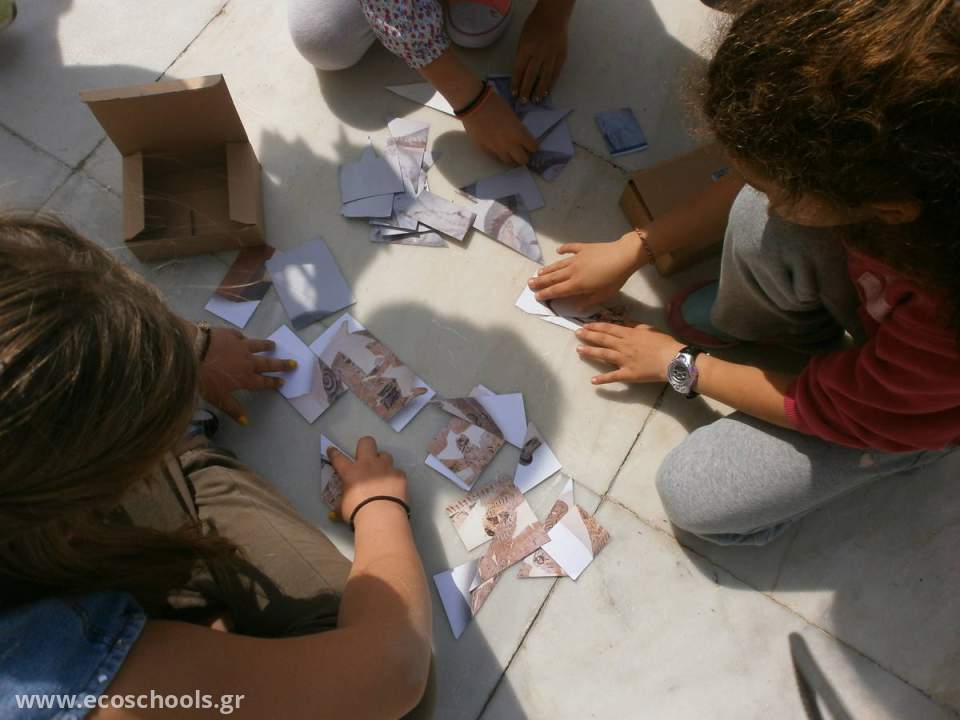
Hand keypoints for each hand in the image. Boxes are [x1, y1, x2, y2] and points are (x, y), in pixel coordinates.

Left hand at [199, 328, 295, 423]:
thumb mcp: (218, 398)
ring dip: (267, 346)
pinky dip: (244, 338)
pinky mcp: (230, 334)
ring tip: (273, 346)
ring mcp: (240, 346)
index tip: (283, 381)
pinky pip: (241, 336)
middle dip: (281, 364)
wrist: (192, 351)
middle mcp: (247, 361)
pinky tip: (244, 338)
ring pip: (258, 346)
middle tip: (293, 363)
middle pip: (268, 363)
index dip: (274, 382)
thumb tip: (246, 422)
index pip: (263, 381)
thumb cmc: (204, 379)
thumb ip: (233, 409)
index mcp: (245, 378)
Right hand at [328, 437, 408, 520]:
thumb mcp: (343, 507)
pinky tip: (394, 486)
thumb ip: (342, 502)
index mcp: (351, 472)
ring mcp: (386, 468)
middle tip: (364, 458)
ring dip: (382, 462)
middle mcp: (368, 464)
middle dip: (364, 446)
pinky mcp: (399, 475)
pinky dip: (394, 478)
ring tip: (382, 473)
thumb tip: (338, 508)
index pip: (338, 458)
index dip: (334, 453)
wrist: (381, 516)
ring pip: (385, 455)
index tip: (332, 449)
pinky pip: (397, 472)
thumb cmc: (357, 511)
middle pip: (367, 442)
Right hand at [462, 89, 538, 164]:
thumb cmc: (495, 103)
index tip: (530, 143)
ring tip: (509, 151)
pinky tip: (496, 147)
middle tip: (521, 150)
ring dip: (511, 157)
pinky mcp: (485, 150)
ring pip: (508, 162)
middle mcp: (510, 145)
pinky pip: (495, 156)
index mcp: (519, 134)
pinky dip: (498, 154)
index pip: (533, 147)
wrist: (474, 105)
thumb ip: (517, 127)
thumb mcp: (512, 114)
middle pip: (523, 160)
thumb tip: (517, 133)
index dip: (532, 145)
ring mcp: (497, 149)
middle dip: (524, 155)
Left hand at [512, 1, 572, 102]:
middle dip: (526, 90)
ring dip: (539, 90)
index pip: (519, 69)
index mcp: (526, 48)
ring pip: (544, 77)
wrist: (553, 15)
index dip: (516, 83)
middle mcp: (538, 53)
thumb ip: (522, 55)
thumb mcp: (523, 38)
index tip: (514, 93)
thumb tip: (521, 73)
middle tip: (524, 102)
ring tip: (536, 100)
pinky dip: (551, 83)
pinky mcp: (561, 56)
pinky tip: (548, 91)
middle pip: (531, 75)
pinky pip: (556, 72)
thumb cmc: (534, 25)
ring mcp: (551, 55)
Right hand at [528, 230, 648, 309]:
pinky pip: (571, 248)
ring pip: (558, 265)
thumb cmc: (615, 278)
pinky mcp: (583, 248)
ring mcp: (577, 258)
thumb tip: (577, 308)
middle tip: (529, 283)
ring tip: (538, 272)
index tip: (536, 296)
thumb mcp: (603, 294)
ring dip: (547, 269)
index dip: (546, 294)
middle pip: (553, 277)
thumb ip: (588, 301)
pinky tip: (558, 251)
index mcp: (577, 284)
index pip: (557, 291)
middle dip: (540, 281)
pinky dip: (564, 249)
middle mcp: (572, 271)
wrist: (623, 256)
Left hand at [576, 323, 682, 384]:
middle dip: (589, 336)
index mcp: (629, 334)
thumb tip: (625, 324)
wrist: (672, 359)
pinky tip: (593, 381)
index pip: (609, 329)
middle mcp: (623, 346)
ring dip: (590, 352)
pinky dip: (603, 379)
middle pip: (603, 340)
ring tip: (578, 350)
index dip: (596, 327)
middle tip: (577, 334)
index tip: (586, 325)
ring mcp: (624, 360)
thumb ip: (636, 326)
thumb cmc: (664, 343)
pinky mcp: (628, 374)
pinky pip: (613, 376)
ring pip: (604, 355)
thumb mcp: (650, 329)